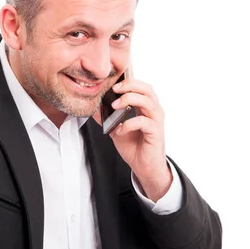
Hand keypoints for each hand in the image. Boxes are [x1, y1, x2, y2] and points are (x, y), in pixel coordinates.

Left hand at [93, 78, 171, 201]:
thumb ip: (107, 117)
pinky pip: (143, 122)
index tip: (111, 84)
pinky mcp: (156, 132)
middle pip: (146, 89)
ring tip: (115, 106)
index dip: (127, 82)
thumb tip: (92, 107)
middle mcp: (154, 111)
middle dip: (129, 86)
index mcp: (146, 107)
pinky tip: (120, 130)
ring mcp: (156, 121)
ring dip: (129, 100)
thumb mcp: (116, 129)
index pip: (141, 86)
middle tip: (114, 89)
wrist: (144, 166)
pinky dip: (129, 123)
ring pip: (147, 102)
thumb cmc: (134, 146)